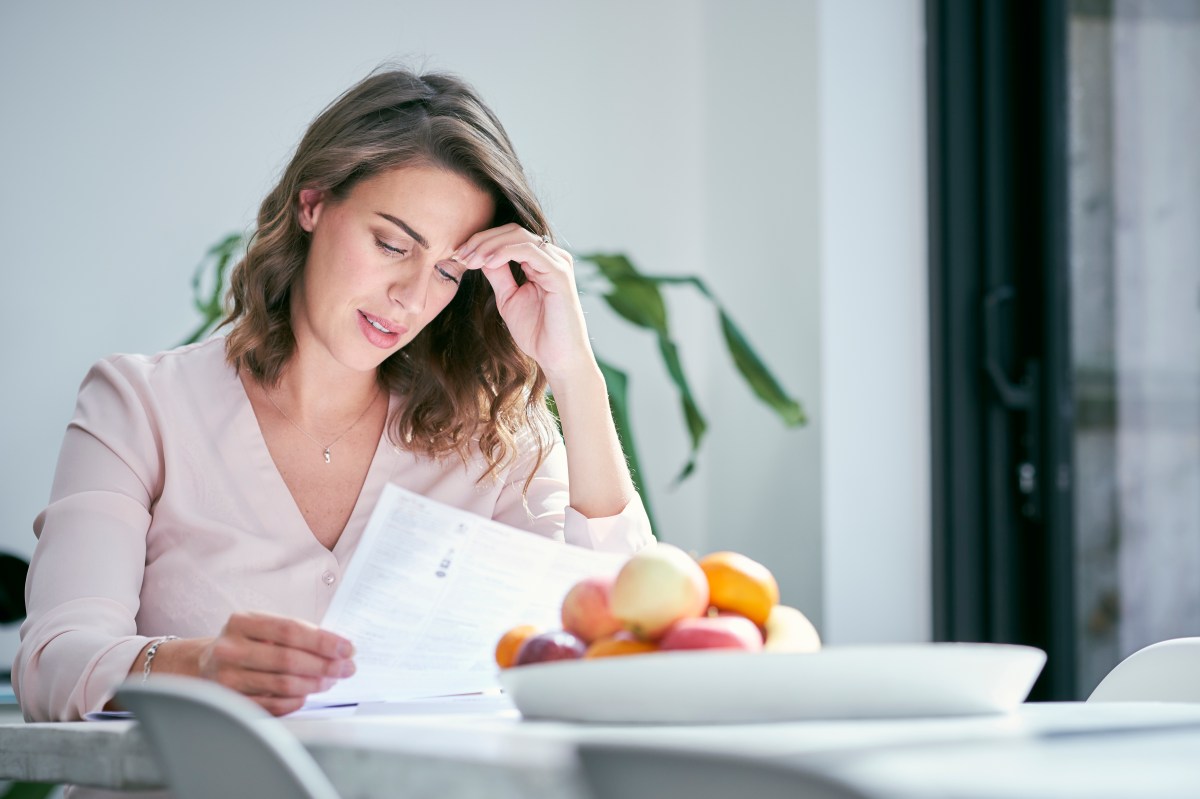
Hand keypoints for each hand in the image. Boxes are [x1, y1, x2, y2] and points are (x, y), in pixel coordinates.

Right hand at [196, 611, 355, 715]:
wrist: (206, 664)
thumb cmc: (245, 643)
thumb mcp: (263, 626)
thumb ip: (296, 633)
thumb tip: (337, 648)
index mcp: (242, 622)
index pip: (290, 630)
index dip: (323, 641)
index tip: (347, 648)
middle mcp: (231, 649)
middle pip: (288, 659)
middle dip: (325, 665)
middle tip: (346, 668)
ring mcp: (228, 677)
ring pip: (282, 684)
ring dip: (314, 684)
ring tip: (330, 681)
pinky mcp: (231, 702)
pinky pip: (272, 705)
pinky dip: (295, 701)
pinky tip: (307, 695)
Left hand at [454, 224, 593, 382]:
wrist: (557, 358)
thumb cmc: (537, 332)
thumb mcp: (508, 298)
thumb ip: (498, 275)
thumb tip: (479, 256)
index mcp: (542, 261)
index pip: (509, 236)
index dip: (482, 241)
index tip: (458, 255)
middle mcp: (553, 257)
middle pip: (513, 231)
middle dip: (481, 240)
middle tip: (459, 254)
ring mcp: (558, 263)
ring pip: (519, 236)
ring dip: (489, 245)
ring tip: (470, 259)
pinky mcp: (560, 273)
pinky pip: (529, 251)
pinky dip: (504, 252)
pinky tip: (487, 262)